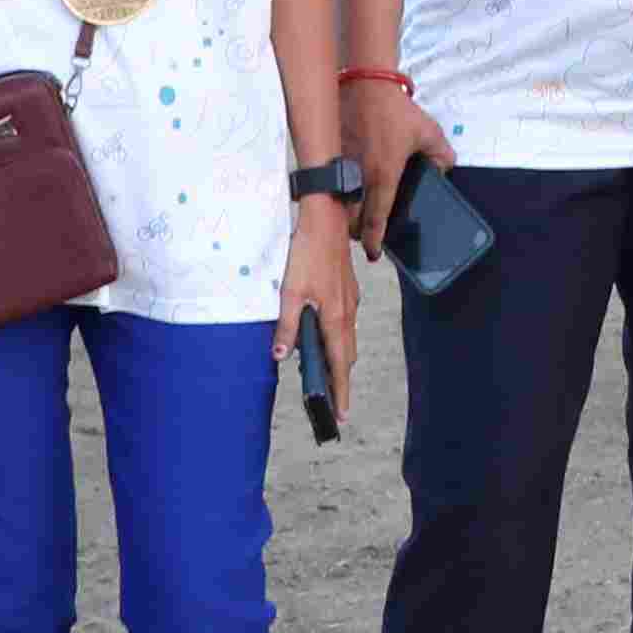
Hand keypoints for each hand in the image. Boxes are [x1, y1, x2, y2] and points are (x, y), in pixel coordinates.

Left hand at [283, 199, 363, 427]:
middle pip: (347, 356)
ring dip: (338, 359)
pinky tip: (321, 336)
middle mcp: (347, 313)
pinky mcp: (346, 291)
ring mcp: (350, 302)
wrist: (327, 219)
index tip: (339, 414)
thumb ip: (287, 325)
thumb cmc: (307, 253)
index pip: (340, 364)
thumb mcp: (290, 291)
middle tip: (330, 401)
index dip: (340, 391)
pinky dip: (337, 339)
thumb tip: (282, 354)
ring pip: (346, 340)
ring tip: (323, 374)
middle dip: (340, 380)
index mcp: (335, 318)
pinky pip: (344, 324)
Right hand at [342, 72, 453, 251]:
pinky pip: (330, 184)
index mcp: (383, 175)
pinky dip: (335, 195)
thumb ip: (441, 154)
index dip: (375, 240)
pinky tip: (342, 194)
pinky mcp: (328, 156)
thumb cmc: (396, 111)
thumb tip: (445, 170)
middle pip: (351, 219)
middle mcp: (359, 176)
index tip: (375, 254)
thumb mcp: (428, 132)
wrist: (365, 85)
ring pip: (337, 205)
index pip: (376, 219)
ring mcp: (340, 166)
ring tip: (354, 219)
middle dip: (357, 233)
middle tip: (365, 236)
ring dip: (345, 216)